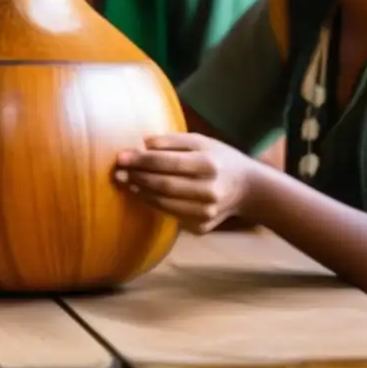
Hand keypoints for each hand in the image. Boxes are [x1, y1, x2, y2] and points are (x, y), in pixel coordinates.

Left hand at [115, 133, 263, 233]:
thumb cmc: (218, 158)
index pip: (168, 162)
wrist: (248, 188)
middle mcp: (209, 190)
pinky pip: (170, 214)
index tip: (121, 157)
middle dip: (137, 177)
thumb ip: (172, 141)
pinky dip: (154, 203)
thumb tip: (142, 143)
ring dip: (141, 192)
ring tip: (126, 181)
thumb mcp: (201, 141)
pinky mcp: (201, 226)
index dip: (141, 160)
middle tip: (118, 171)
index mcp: (209, 164)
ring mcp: (206, 212)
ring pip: (164, 203)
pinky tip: (143, 193)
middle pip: (164, 185)